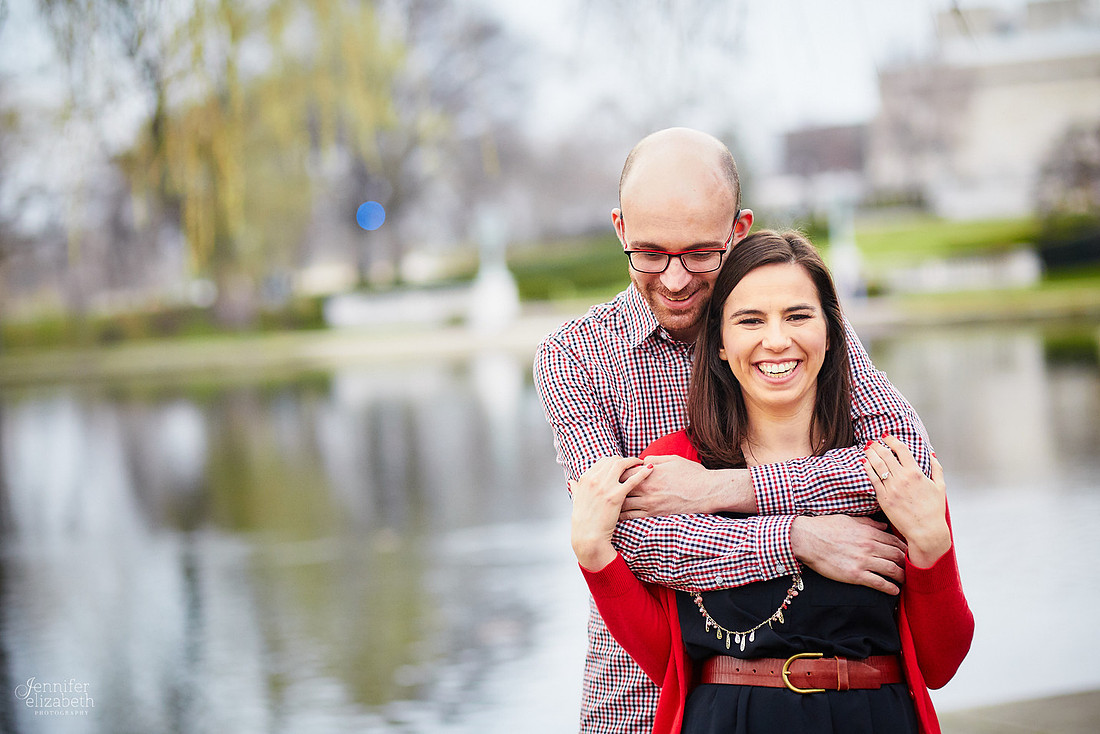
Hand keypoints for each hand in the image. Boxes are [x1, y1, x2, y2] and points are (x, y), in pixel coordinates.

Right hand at [570, 456, 652, 570]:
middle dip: (625, 459)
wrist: (588, 535)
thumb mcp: (576, 500)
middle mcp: (595, 479)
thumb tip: (572, 482)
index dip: (614, 461)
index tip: (621, 463)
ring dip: (633, 461)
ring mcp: (605, 486)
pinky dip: (643, 473)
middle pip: (613, 460)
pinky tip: (650, 469)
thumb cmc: (583, 520)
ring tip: (641, 463)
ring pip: (622, 465)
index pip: (602, 461)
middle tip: (633, 462)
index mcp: (585, 478)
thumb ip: (576, 488)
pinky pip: (633, 480)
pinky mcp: (616, 496)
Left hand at [618, 454, 754, 518]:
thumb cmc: (692, 473)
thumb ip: (655, 458)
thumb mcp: (672, 460)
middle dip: (611, 488)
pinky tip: (616, 515)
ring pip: (623, 504)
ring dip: (613, 502)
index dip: (617, 472)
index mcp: (649, 473)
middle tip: (605, 489)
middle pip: (620, 488)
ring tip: (606, 502)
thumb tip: (643, 460)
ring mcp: (649, 503)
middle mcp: (646, 489)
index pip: (624, 472)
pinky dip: (622, 515)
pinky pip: (632, 516)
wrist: (706, 492)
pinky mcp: (654, 513)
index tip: (613, 473)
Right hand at [790, 515, 907, 594]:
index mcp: (869, 532)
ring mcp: (863, 561)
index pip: (895, 541)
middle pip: (898, 556)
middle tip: (912, 570)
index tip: (909, 555)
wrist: (807, 539)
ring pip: (892, 570)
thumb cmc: (825, 527)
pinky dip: (889, 588)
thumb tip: (884, 525)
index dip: (905, 549)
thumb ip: (868, 523)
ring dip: (902, 577)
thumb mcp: (849, 520)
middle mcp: (869, 546)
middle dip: (908, 564)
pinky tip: (894, 591)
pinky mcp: (855, 574)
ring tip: (906, 581)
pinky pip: (878, 582)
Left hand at [864, 435, 950, 567]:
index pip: (901, 450)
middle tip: (873, 441)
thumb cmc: (934, 510)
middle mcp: (902, 478)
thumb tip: (931, 454)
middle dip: (878, 445)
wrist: (925, 531)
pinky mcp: (883, 498)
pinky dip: (868, 469)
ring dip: (871, 454)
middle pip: (886, 455)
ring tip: (868, 448)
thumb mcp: (940, 487)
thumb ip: (936, 468)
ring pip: (877, 465)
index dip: (892, 440)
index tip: (887, 436)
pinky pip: (873, 480)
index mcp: (916, 473)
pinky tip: (865, 463)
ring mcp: (891, 488)